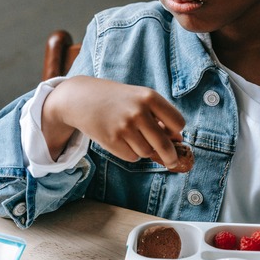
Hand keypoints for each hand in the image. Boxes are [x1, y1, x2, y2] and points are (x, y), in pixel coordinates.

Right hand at [41, 76, 184, 168]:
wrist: (82, 98)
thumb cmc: (116, 99)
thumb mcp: (138, 98)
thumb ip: (158, 115)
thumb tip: (177, 140)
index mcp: (149, 97)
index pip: (177, 123)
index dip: (176, 132)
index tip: (173, 136)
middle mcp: (139, 111)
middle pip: (165, 144)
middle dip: (171, 157)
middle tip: (172, 162)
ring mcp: (125, 127)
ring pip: (147, 152)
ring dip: (144, 150)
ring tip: (131, 136)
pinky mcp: (112, 140)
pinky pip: (132, 157)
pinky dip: (130, 153)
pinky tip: (120, 140)